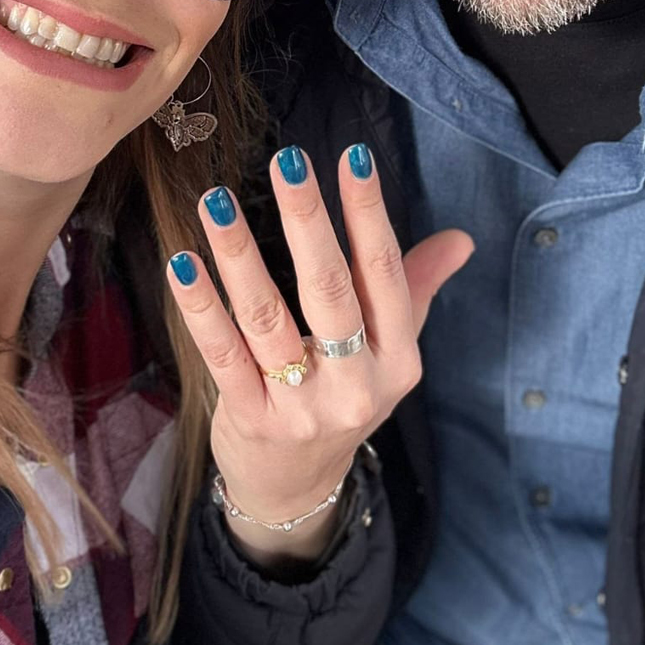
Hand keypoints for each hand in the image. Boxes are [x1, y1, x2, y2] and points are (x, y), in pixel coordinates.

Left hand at [166, 144, 472, 567]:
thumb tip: (460, 239)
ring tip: (214, 200)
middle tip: (286, 162)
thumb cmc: (345, 394)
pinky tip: (183, 262)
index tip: (352, 155)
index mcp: (398, 358)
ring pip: (266, 318)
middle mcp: (356, 384)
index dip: (369, 213)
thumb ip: (417, 287)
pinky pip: (221, 354)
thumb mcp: (391, 352)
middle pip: (330, 291)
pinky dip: (200, 307)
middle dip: (307, 221)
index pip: (385, 273)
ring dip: (239, 254)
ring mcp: (301, 407)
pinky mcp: (249, 420)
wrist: (297, 489)